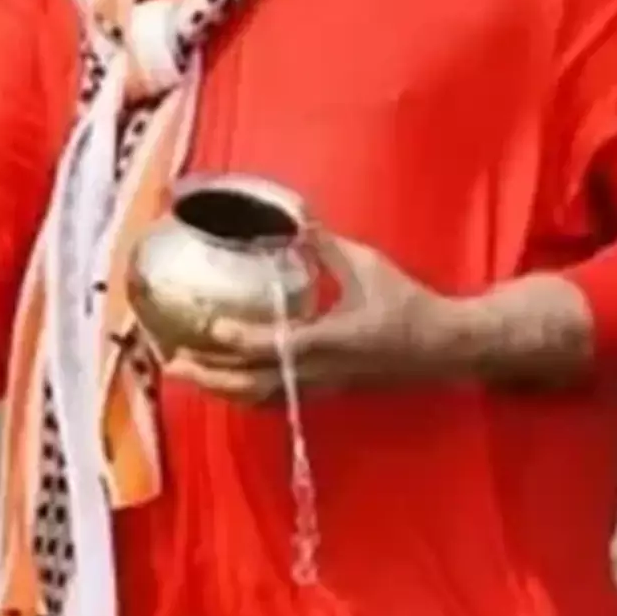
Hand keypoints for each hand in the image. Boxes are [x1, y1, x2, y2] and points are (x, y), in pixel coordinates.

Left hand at [162, 233, 468, 402]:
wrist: (444, 347)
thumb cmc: (408, 303)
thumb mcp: (367, 265)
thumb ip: (325, 245)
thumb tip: (296, 215)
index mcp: (332, 339)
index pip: (276, 345)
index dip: (239, 338)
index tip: (208, 326)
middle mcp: (321, 371)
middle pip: (256, 383)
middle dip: (212, 376)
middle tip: (172, 362)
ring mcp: (322, 387)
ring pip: (261, 398)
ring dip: (221, 388)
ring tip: (186, 373)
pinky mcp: (324, 393)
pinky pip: (275, 400)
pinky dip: (243, 394)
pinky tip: (222, 383)